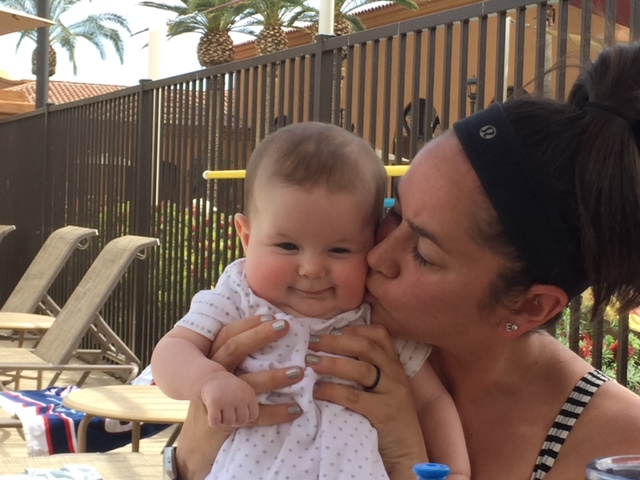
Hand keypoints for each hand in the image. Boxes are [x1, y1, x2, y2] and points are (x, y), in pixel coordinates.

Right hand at [176, 315, 304, 479]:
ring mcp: (215, 399)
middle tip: (285, 326)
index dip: (249, 324)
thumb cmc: (217, 404)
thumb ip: (240, 360)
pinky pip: (253, 415)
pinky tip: (296, 409)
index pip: (227, 335)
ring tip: (300, 372)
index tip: (272, 315)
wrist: (196, 446)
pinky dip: (276, 412)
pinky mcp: (223, 422)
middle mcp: (211, 376)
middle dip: (260, 336)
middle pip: (234, 349)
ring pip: (246, 383)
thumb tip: (276, 336)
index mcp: (211, 361)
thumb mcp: (221, 378)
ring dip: (275, 377)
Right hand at [200, 371, 258, 427]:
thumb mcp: (244, 393)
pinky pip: (215, 422)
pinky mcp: (214, 402)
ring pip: (228, 422)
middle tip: (227, 411)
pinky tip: (212, 414)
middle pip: (241, 421)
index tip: (237, 412)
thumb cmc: (229, 390)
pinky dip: (213, 421)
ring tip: (220, 410)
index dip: (245, 417)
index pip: (253, 416)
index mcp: (249, 394)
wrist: (209, 377)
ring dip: (223, 420)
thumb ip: (251, 406)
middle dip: (234, 420)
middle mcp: (240, 396)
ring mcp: (227, 399)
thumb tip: (264, 421)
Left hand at [307, 324, 427, 479]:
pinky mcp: (387, 413)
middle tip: (313, 342)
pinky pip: (356, 397)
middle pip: (367, 347)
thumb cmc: (388, 423)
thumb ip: (367, 374)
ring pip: (362, 369)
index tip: (334, 329)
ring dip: (332, 363)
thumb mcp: (383, 392)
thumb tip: (330, 356)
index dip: (356, 329)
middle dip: (337, 342)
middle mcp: (396, 375)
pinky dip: (333, 391)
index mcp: (394, 367)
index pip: (381, 335)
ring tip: (311, 362)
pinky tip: (317, 392)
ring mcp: (394, 393)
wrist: (408, 456)